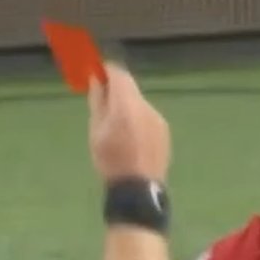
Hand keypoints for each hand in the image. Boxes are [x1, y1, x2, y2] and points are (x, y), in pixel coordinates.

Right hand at [87, 63, 170, 183]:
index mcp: (126, 105)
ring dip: (127, 106)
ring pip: (139, 103)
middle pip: (130, 88)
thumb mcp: (96, 131)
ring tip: (116, 126)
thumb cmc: (110, 161)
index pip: (118, 74)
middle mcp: (145, 106)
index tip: (96, 74)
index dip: (107, 70)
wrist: (139, 190)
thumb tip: (96, 80)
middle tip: (103, 100)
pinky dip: (137, 118)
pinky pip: (148, 116)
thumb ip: (97, 102)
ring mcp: (158, 118)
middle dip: (117, 89)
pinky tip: (131, 138)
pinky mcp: (164, 131)